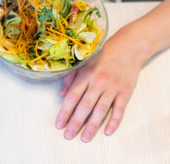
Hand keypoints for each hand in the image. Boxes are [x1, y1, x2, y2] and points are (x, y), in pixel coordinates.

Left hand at [55, 26, 147, 141]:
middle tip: (68, 135)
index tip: (59, 124)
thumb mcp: (83, 62)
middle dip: (76, 122)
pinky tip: (107, 131)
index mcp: (85, 75)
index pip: (72, 97)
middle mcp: (98, 82)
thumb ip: (70, 78)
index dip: (65, 112)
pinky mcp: (125, 92)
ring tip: (84, 138)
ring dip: (92, 125)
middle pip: (85, 106)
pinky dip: (114, 121)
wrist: (128, 48)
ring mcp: (112, 88)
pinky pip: (119, 109)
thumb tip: (61, 95)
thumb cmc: (103, 55)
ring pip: (101, 110)